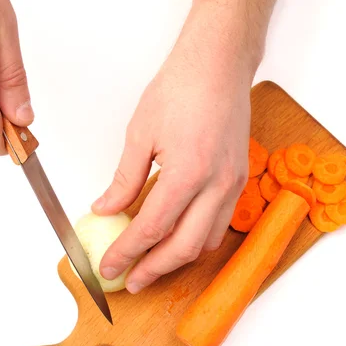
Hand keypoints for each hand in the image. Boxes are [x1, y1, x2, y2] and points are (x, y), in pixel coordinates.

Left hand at [91, 0, 270, 293]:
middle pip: (183, 247)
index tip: (108, 266)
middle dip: (153, 269)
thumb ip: (124, 179)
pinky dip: (196, 239)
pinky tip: (177, 237)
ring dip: (176, 258)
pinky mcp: (239, 180)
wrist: (218, 65)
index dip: (126, 253)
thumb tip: (106, 209)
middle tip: (130, 280)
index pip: (151, 229)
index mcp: (188, 173)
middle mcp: (216, 185)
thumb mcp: (140, 134)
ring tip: (150, 263)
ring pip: (205, 241)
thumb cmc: (181, 88)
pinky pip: (219, 224)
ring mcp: (233, 185)